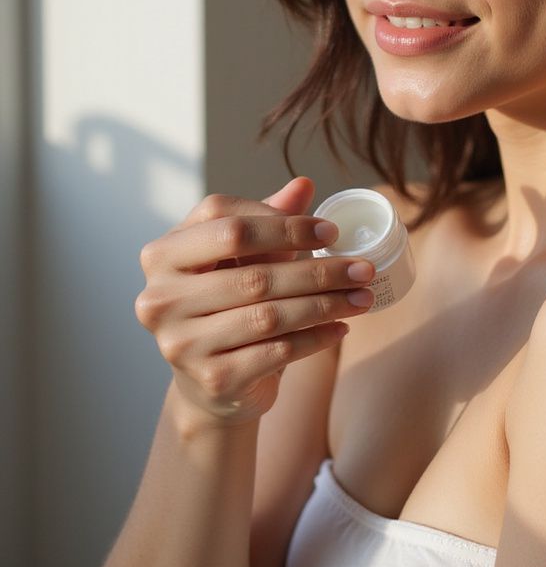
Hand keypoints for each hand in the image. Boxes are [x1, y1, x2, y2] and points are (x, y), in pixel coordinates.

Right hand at [134, 177, 375, 430]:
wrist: (212, 382)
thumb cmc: (230, 303)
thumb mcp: (245, 256)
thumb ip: (269, 219)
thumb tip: (304, 184)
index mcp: (163, 255)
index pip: (230, 224)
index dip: (285, 224)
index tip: (332, 231)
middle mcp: (161, 298)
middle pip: (255, 274)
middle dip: (319, 270)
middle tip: (363, 269)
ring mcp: (181, 343)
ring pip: (270, 315)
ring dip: (326, 305)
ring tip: (363, 297)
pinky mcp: (211, 378)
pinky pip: (276, 352)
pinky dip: (315, 338)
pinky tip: (341, 328)